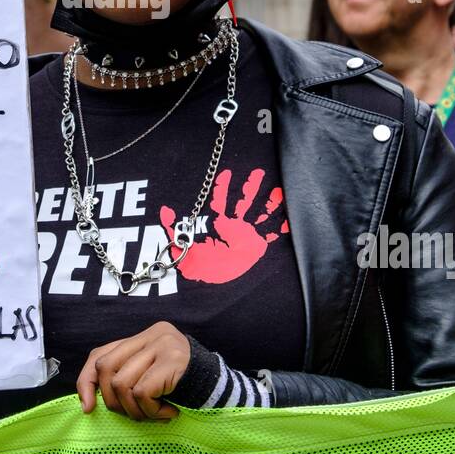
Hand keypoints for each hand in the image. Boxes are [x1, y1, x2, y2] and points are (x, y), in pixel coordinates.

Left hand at [77, 321, 188, 421]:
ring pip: (122, 383)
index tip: (87, 407)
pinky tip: (168, 412)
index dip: (86, 380)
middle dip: (112, 400)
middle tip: (134, 414)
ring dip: (135, 410)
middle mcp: (152, 334)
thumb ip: (127, 375)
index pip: (101, 353)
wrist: (222, 390)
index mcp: (144, 335)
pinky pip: (142, 393)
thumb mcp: (151, 376)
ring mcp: (163, 345)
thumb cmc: (183, 388)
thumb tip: (89, 400)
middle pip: (106, 367)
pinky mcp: (172, 362)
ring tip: (154, 414)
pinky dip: (151, 411)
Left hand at [159, 168, 286, 283]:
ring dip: (269, 201)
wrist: (215, 283)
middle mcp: (235, 225)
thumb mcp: (182, 245)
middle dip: (250, 186)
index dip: (223, 187)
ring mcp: (248, 234)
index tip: (226, 172)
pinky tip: (290, 218)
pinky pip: (271, 233)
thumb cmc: (199, 265)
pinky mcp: (258, 245)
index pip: (221, 201)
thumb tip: (163, 210)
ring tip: (279, 188)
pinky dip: (281, 226)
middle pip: (244, 201)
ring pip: (260, 212)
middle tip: (258, 170)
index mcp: (218, 223)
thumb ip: (172, 227)